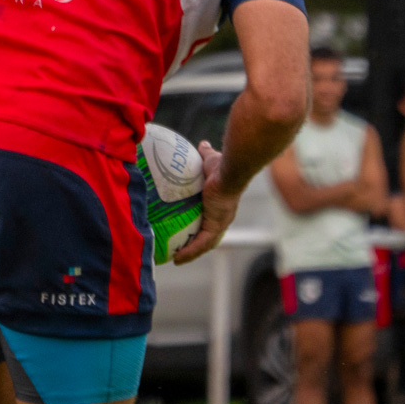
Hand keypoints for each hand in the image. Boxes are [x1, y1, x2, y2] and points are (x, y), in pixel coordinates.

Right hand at [173, 141, 237, 263]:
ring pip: (204, 245)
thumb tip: (203, 144)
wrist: (229, 172)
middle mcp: (221, 219)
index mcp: (220, 207)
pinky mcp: (214, 227)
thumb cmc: (222, 166)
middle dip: (195, 246)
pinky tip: (178, 259)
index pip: (210, 222)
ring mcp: (219, 224)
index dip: (201, 228)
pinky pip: (200, 244)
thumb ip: (206, 154)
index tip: (189, 232)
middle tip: (178, 251)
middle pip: (207, 238)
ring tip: (175, 260)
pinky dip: (190, 253)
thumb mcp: (210, 161)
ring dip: (191, 254)